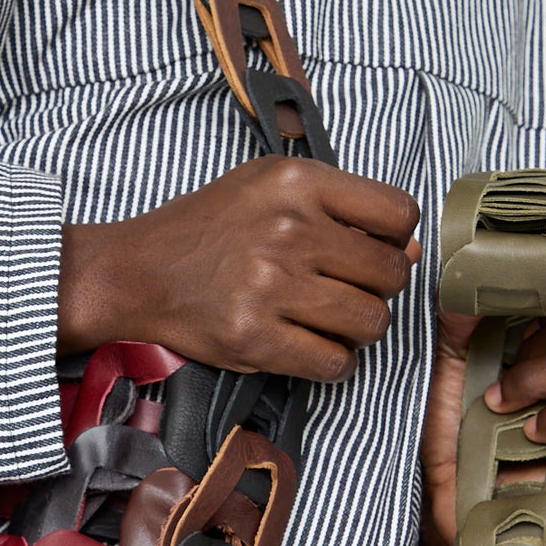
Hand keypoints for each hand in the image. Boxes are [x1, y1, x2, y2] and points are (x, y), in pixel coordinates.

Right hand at [58, 157, 419, 379]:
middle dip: (377, 290)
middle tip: (346, 292)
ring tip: (330, 322)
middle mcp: (288, 230)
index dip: (395, 240)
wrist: (136, 271)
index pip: (397, 214)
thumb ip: (338, 208)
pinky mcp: (255, 337)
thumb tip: (408, 249)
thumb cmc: (207, 228)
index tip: (372, 251)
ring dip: (359, 330)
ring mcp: (271, 286)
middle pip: (389, 274)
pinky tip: (313, 348)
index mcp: (296, 181)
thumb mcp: (268, 187)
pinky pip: (333, 362)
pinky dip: (334, 363)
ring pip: (369, 322)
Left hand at [420, 271, 545, 545]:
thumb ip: (468, 311)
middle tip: (504, 378)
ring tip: (506, 405)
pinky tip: (530, 434)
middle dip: (541, 344)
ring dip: (543, 377)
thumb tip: (479, 268)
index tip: (525, 321)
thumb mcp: (454, 361)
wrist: (448, 510)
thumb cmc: (457, 438)